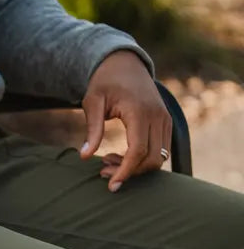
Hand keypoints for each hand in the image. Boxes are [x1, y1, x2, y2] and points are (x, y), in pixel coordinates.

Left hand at [80, 50, 171, 191]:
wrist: (125, 63)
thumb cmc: (105, 82)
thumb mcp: (93, 102)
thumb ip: (92, 129)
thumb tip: (84, 156)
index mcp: (140, 111)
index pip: (138, 151)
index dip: (125, 171)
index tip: (111, 185)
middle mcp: (158, 116)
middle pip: (152, 159)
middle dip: (129, 172)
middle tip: (102, 172)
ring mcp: (165, 119)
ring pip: (159, 157)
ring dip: (135, 168)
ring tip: (107, 162)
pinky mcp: (165, 123)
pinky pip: (160, 150)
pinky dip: (142, 159)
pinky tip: (120, 156)